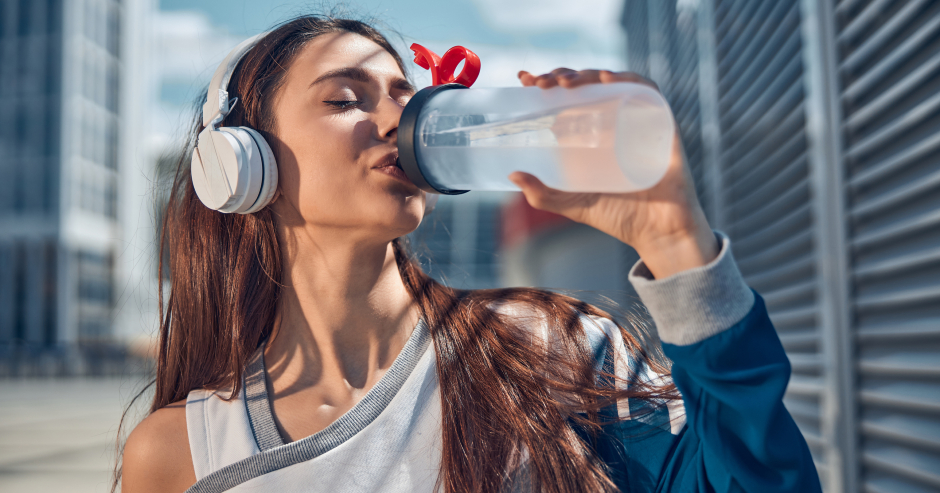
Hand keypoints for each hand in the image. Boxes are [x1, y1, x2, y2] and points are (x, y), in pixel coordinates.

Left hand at [511, 68, 717, 278]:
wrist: (659, 233)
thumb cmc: (621, 217)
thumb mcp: (573, 205)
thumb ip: (543, 195)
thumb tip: (513, 174)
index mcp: (592, 135)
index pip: (568, 97)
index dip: (548, 82)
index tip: (525, 79)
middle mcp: (614, 122)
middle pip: (587, 85)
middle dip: (562, 76)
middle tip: (541, 83)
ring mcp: (637, 120)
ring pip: (613, 82)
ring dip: (588, 74)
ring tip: (565, 82)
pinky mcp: (661, 123)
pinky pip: (647, 91)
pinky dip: (627, 80)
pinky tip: (605, 79)